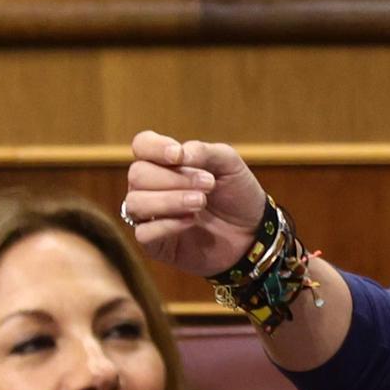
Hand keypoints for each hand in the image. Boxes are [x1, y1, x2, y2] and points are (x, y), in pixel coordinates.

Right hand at [124, 131, 268, 276]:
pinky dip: (166, 225)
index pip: (142, 145)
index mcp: (165, 162)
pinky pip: (143, 233)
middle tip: (209, 184)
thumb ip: (203, 152)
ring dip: (170, 200)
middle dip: (173, 178)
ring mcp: (150, 216)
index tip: (178, 156)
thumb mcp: (229, 164)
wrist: (253, 232)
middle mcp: (151, 187)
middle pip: (137, 174)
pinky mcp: (155, 244)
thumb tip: (178, 153)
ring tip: (200, 202)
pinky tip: (190, 222)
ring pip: (135, 203)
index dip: (153, 147)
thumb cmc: (237, 194)